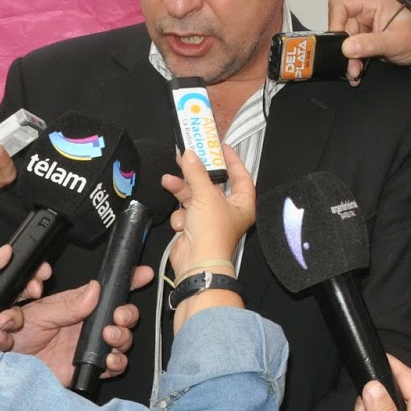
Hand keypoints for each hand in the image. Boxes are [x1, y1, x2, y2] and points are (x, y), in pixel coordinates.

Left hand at [0, 246, 47, 346]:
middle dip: (31, 291)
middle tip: (33, 291)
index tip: (42, 270)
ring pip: (17, 318)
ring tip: (1, 320)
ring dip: (16, 317)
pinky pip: (7, 342)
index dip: (28, 269)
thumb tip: (7, 251)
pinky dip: (7, 339)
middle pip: (20, 294)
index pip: (10, 271)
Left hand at [8, 267, 156, 385]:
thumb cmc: (16, 336)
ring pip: (122, 339)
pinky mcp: (88, 367)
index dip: (129, 280)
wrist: (5, 368)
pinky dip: (117, 362)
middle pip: (122, 315)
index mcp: (78, 305)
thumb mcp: (39, 314)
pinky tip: (109, 360)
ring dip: (123, 337)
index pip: (109, 289)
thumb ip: (68, 306)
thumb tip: (95, 290)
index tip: (143, 273)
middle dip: (128, 313)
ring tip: (110, 337)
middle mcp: (88, 324)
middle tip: (118, 316)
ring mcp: (90, 346)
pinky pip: (113, 365)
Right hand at [162, 146, 254, 283]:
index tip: (221, 147)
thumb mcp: (206, 196)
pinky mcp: (194, 227)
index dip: (231, 160)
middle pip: (212, 184)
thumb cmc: (212, 231)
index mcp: (242, 203)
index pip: (240, 176)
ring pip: (194, 196)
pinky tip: (181, 223)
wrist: (196, 263)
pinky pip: (185, 212)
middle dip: (197, 173)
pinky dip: (181, 216)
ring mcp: (210, 219)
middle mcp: (228, 210)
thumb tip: (190, 154)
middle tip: (186, 156)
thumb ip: (197, 173)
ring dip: (182, 191)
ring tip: (169, 181)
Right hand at [327, 0, 410, 84]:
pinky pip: (350, 49)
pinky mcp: (363, 38)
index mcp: (372, 1)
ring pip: (343, 41)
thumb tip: (346, 48)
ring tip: (355, 73)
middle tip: (351, 66)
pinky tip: (356, 72)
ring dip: (347, 59)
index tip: (339, 43)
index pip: (340, 5)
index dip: (335, 22)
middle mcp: (364, 10)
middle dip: (344, 49)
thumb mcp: (395, 42)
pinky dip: (351, 61)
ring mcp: (363, 25)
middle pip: (340, 26)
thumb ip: (370, 44)